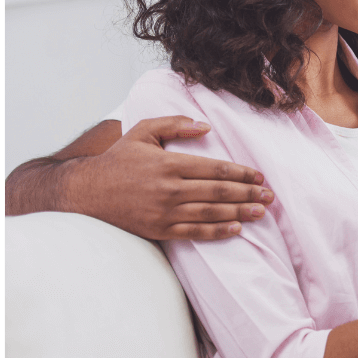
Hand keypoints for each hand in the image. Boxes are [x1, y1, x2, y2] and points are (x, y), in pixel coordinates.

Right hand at [67, 116, 271, 239]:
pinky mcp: (159, 230)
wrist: (86, 192)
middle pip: (219, 191)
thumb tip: (205, 126)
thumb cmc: (118, 160)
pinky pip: (194, 232)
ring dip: (240, 213)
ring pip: (211, 213)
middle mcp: (169, 189)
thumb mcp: (142, 132)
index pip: (215, 169)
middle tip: (270, 196)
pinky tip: (236, 230)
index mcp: (169, 164)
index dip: (241, 173)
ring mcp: (165, 212)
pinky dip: (218, 232)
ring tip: (261, 212)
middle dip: (248, 194)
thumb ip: (174, 124)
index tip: (259, 176)